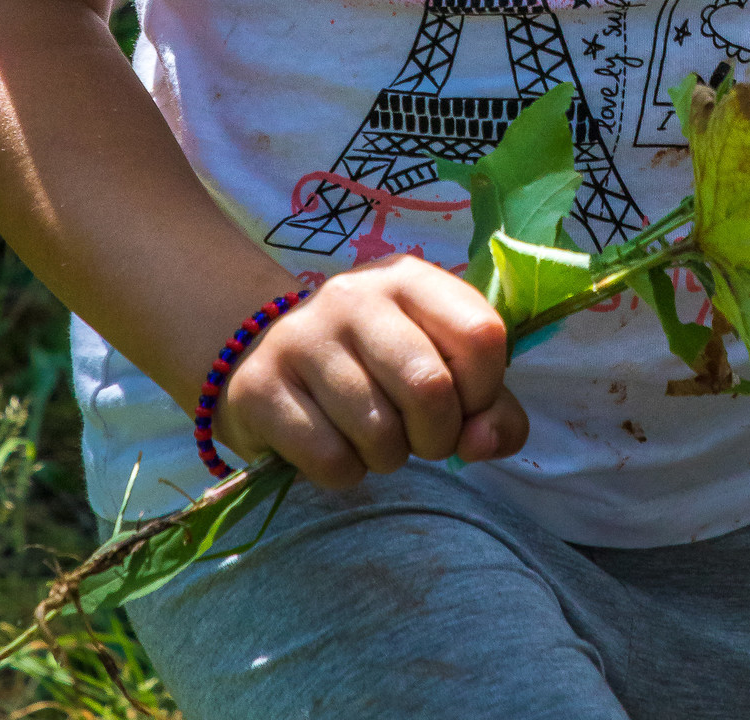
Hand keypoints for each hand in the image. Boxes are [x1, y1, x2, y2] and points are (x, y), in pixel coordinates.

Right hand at [215, 256, 528, 488]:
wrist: (263, 354)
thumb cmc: (373, 364)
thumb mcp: (438, 363)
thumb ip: (488, 406)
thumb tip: (484, 444)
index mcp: (409, 278)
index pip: (481, 335)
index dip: (485, 392)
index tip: (464, 406)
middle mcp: (355, 296)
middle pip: (429, 388)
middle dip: (437, 437)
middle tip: (418, 437)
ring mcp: (303, 337)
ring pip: (378, 432)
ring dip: (388, 457)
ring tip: (372, 436)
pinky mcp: (261, 386)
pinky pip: (330, 459)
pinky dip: (344, 472)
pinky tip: (334, 445)